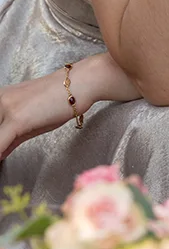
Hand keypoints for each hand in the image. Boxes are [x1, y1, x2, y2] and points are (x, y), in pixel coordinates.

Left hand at [0, 54, 138, 160]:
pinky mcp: (17, 118)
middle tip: (2, 156)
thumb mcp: (31, 120)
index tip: (0, 152)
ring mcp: (6, 108)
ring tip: (1, 165)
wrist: (80, 84)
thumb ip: (12, 138)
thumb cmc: (60, 99)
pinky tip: (0, 163)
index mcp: (0, 99)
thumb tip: (0, 153)